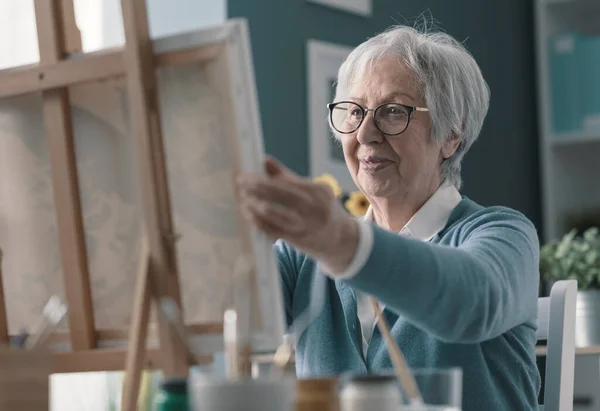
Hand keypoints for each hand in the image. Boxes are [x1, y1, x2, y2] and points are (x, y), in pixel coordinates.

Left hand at [237, 156, 358, 274]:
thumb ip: (289, 177)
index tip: (247, 175)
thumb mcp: (315, 190)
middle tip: (241, 182)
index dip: (264, 178)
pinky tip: (249, 214)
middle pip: (279, 195)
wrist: (341, 240)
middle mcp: (314, 208)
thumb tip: (265, 160)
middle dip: (256, 187)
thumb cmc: (324, 209)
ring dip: (254, 204)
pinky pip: (272, 230)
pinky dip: (257, 221)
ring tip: (243, 198)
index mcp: (319, 191)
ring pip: (273, 214)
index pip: (286, 182)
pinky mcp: (297, 240)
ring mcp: (305, 225)